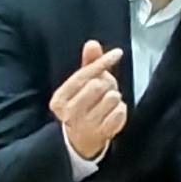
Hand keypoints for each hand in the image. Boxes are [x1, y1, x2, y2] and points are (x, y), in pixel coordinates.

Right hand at [50, 40, 129, 163]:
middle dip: (107, 84)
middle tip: (104, 91)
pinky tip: (112, 115)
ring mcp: (85, 126)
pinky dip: (121, 110)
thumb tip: (91, 43)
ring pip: (112, 98)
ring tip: (107, 104)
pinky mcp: (101, 134)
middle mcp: (68, 114)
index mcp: (59, 99)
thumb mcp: (84, 84)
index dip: (101, 62)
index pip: (82, 75)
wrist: (82, 138)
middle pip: (98, 86)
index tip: (117, 53)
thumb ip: (88, 63)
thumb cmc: (85, 104)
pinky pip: (120, 112)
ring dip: (115, 98)